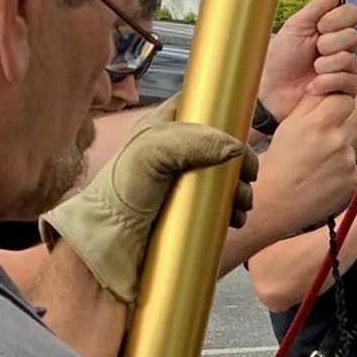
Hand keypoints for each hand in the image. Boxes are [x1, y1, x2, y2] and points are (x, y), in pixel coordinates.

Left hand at [41, 104, 255, 303]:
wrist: (111, 247)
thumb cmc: (121, 196)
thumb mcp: (150, 154)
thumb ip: (191, 141)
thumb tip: (235, 148)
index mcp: (161, 129)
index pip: (198, 108)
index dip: (223, 115)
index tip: (240, 132)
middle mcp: (173, 155)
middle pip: (220, 147)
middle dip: (238, 162)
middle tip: (246, 178)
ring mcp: (182, 186)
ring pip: (224, 179)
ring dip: (240, 191)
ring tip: (241, 205)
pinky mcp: (188, 213)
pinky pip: (219, 208)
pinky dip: (233, 212)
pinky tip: (234, 220)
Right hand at [259, 92, 356, 235]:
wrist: (277, 199)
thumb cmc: (279, 162)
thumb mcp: (290, 126)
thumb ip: (310, 105)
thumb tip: (326, 87)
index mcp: (319, 123)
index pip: (344, 98)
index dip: (336, 104)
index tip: (328, 111)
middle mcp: (337, 141)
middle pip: (348, 123)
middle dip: (336, 130)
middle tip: (317, 144)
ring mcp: (347, 162)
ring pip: (348, 148)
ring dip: (337, 153)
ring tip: (315, 165)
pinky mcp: (353, 180)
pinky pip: (351, 169)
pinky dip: (339, 173)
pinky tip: (322, 178)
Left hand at [260, 0, 356, 118]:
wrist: (271, 92)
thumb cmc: (279, 61)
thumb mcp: (297, 26)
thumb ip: (320, 5)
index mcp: (331, 30)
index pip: (352, 14)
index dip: (337, 20)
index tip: (320, 27)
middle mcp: (341, 49)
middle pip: (353, 36)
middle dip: (328, 44)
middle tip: (313, 52)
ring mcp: (345, 70)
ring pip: (350, 59)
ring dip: (324, 66)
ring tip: (311, 71)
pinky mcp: (346, 91)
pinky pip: (349, 81)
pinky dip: (326, 83)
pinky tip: (313, 87)